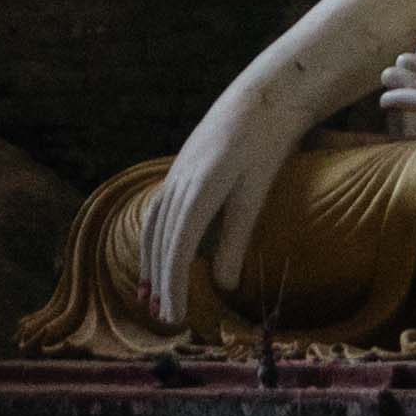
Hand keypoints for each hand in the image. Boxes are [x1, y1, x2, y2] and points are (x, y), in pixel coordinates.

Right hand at [143, 95, 300, 328]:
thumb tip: (222, 285)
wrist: (262, 97)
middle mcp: (179, 182)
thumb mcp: (255, 194)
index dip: (173, 286)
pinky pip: (159, 210)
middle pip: (160, 241)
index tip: (175, 317)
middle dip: (159, 281)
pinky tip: (160, 254)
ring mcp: (176, 174)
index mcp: (199, 190)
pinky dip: (156, 239)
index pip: (177, 249)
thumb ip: (236, 239)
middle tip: (163, 318)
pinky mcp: (180, 169)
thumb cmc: (265, 145)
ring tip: (149, 295)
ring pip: (154, 226)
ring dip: (151, 262)